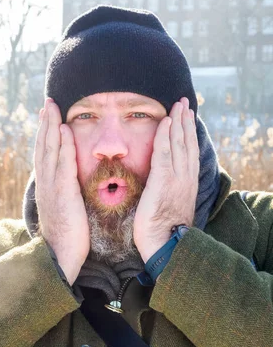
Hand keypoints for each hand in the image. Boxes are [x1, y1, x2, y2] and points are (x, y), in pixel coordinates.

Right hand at [34, 98, 89, 282]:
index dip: (45, 133)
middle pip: (43, 146)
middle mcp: (46, 182)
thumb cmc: (68, 235)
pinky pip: (62, 164)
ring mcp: (51, 186)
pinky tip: (64, 130)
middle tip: (47, 102)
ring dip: (50, 127)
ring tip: (52, 107)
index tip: (47, 116)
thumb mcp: (66, 209)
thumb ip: (68, 193)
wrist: (59, 255)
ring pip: (49, 150)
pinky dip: (62, 145)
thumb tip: (73, 184)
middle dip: (45, 123)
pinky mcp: (62, 193)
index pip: (45, 153)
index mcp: (47, 185)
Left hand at [133, 97, 198, 262]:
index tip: (186, 117)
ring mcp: (176, 177)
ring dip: (178, 122)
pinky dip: (166, 135)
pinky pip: (164, 152)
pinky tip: (165, 121)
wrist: (165, 244)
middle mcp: (185, 176)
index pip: (187, 151)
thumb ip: (165, 190)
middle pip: (187, 143)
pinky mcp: (163, 180)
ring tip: (178, 105)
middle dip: (185, 121)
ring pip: (179, 143)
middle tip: (184, 102)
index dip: (187, 133)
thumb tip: (157, 184)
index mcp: (186, 182)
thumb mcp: (167, 205)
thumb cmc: (162, 230)